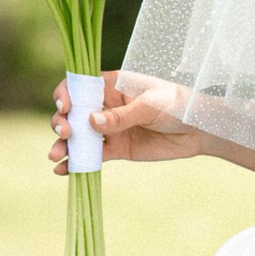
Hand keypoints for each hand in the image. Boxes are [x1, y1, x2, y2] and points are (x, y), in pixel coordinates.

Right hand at [47, 69, 200, 175]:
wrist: (200, 129)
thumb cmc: (178, 105)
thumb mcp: (150, 106)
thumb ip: (121, 116)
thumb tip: (91, 121)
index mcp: (112, 85)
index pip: (79, 85)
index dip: (65, 94)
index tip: (65, 107)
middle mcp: (106, 105)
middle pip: (73, 112)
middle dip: (61, 122)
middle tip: (65, 133)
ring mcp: (110, 128)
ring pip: (79, 136)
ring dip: (63, 145)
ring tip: (54, 156)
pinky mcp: (117, 149)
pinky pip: (92, 156)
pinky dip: (76, 163)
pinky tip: (63, 170)